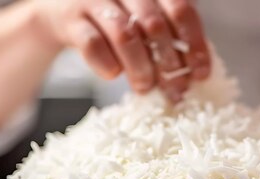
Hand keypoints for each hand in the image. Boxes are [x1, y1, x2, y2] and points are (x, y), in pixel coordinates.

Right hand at [35, 0, 209, 100]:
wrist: (59, 10)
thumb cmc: (111, 18)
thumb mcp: (142, 18)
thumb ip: (168, 35)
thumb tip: (195, 72)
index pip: (181, 8)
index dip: (194, 43)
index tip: (201, 73)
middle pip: (154, 24)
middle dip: (168, 63)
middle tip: (174, 90)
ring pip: (124, 35)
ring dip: (140, 68)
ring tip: (145, 88)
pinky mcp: (70, 18)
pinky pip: (92, 44)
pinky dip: (107, 64)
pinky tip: (113, 75)